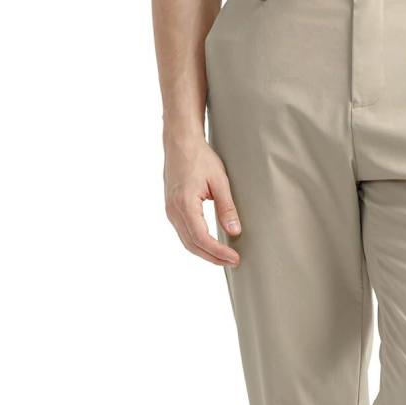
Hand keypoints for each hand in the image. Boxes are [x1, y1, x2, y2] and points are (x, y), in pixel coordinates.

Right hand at [163, 135, 240, 265]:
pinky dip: (198, 243)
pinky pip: (184, 233)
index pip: (201, 238)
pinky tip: (212, 246)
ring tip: (225, 258)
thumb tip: (234, 231)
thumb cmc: (200, 157)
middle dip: (213, 257)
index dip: (218, 251)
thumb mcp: (220, 181)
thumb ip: (227, 208)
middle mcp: (173, 210)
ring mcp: (170, 210)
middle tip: (233, 262)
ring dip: (206, 253)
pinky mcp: (171, 209)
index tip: (235, 258)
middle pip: (193, 244)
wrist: (180, 142)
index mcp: (184, 203)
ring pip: (187, 241)